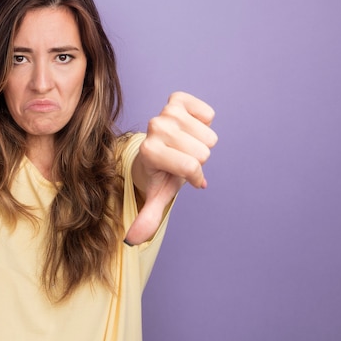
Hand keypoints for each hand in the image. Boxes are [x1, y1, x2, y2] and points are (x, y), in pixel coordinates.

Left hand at [125, 92, 217, 244]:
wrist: (158, 148)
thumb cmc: (160, 173)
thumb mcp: (157, 195)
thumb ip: (147, 216)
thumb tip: (131, 241)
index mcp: (149, 151)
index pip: (192, 167)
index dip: (194, 176)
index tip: (182, 176)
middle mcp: (155, 128)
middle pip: (203, 152)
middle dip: (197, 159)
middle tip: (181, 159)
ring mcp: (165, 112)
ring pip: (209, 135)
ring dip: (201, 143)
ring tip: (184, 145)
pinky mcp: (177, 99)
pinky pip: (208, 114)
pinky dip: (204, 122)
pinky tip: (189, 128)